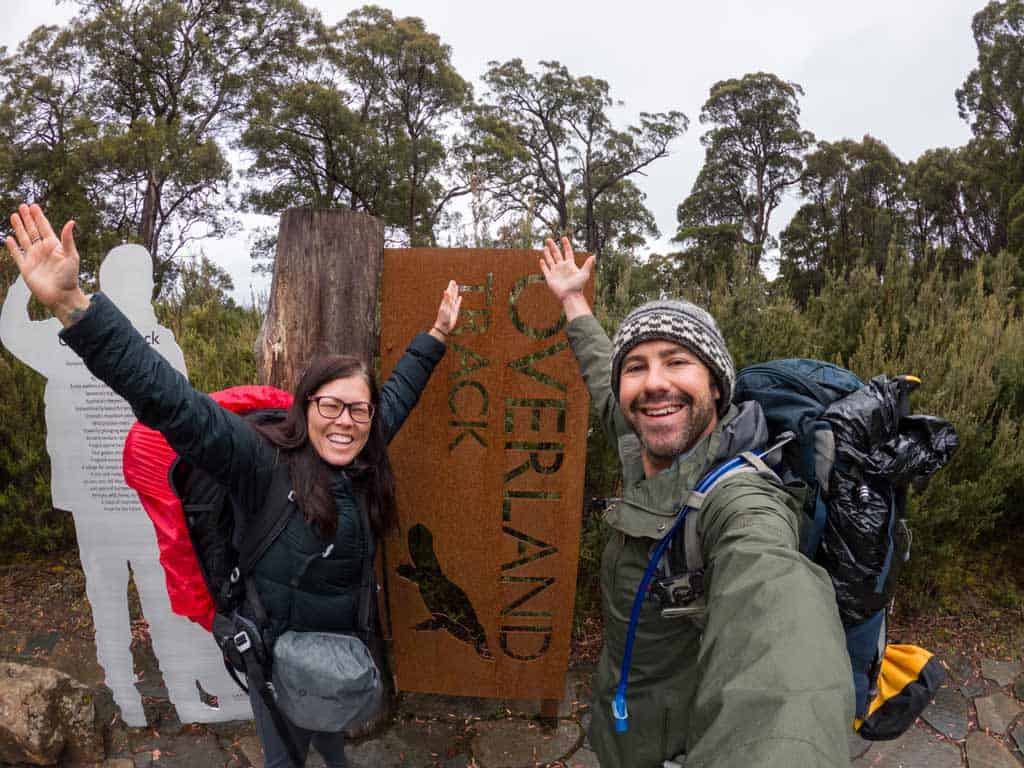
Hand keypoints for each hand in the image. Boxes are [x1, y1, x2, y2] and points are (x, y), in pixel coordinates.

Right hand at [6, 203, 87, 324]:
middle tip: (22, 206)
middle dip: (28, 219)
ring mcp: (34, 258)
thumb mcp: (71, 256)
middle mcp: (43, 250)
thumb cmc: (70, 277)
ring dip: (19, 228)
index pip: (45, 228)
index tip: (34, 206)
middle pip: (33, 231)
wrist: (61, 296)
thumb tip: (71, 222)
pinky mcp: (26, 268)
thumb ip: (68, 239)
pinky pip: (17, 255)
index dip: (39, 217)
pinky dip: (12, 247)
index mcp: (55, 246)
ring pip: (24, 239)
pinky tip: (9, 238)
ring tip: (14, 216)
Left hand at [429, 280, 461, 340]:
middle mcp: (448, 304)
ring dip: (456, 293)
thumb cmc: (443, 318)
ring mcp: (452, 307)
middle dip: (453, 288)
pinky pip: (457, 304)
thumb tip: (446, 291)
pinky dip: (459, 301)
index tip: (452, 281)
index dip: (451, 287)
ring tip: (457, 287)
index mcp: (445, 302)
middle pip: (452, 294)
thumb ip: (446, 299)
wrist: (444, 327)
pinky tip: (460, 297)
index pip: (449, 293)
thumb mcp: (444, 308)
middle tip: (453, 282)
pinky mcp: (455, 311)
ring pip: (454, 298)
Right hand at [539, 237, 594, 301]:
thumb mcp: (584, 274)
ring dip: (547, 254)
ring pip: (550, 260)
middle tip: (548, 239)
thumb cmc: (578, 286)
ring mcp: (555, 272)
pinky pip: (545, 270)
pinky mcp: (550, 278)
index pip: (567, 252)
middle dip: (552, 246)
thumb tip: (594, 256)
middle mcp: (562, 267)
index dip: (566, 245)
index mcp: (570, 265)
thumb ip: (588, 265)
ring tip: (545, 247)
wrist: (570, 296)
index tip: (563, 238)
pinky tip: (541, 260)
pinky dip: (543, 265)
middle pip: (556, 254)